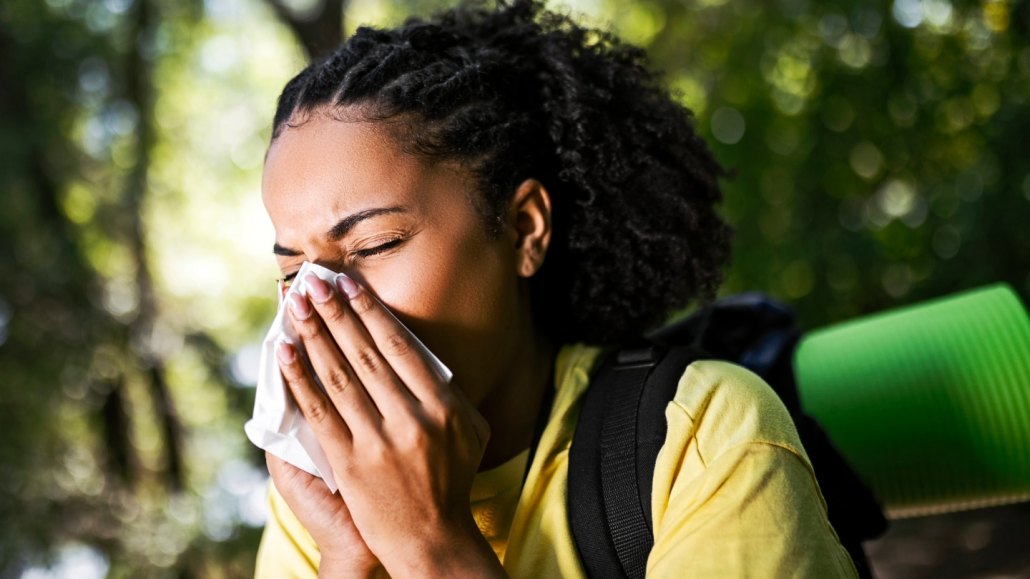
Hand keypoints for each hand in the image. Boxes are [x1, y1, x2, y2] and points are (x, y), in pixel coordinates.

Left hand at [276, 273, 502, 577]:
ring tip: (296, 305)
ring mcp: (378, 441)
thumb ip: (448, 392)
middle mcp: (411, 418)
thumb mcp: (469, 431)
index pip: (399, 346)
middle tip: (313, 281)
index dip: (370, 311)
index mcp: (442, 405)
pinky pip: (318, 412)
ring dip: (314, 335)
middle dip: (335, 312)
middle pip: (364, 353)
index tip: (349, 284)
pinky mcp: (349, 463)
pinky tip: (285, 352)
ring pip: (338, 375)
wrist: (432, 540)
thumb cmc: (452, 481)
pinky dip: (299, 379)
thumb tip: (419, 353)